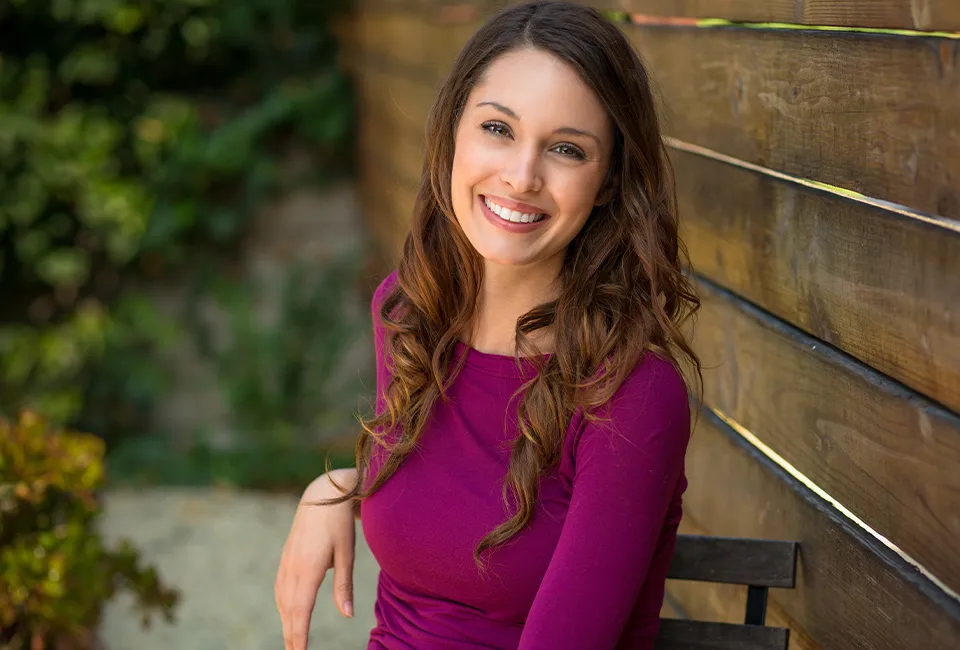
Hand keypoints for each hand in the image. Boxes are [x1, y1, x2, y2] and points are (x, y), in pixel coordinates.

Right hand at [275, 468, 358, 649]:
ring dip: (286, 622)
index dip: (300, 634)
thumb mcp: (347, 553)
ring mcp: (287, 561)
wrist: (323, 494)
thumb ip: (344, 585)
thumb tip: (347, 615)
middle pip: (289, 610)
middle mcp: (293, 567)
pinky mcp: (287, 556)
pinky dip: (283, 605)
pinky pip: (281, 587)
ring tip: (292, 641)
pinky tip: (288, 613)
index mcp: (309, 569)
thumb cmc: (340, 523)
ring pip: (282, 600)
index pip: (301, 610)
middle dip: (291, 635)